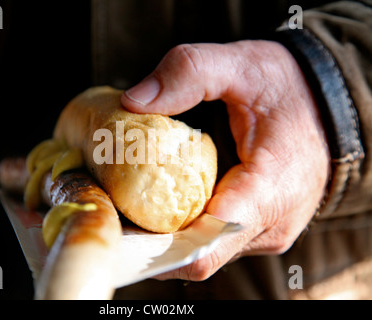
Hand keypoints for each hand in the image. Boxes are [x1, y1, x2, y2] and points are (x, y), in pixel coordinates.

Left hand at [121, 41, 329, 280]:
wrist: (327, 107)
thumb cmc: (286, 89)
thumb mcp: (240, 64)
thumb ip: (190, 73)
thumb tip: (133, 102)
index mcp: (272, 189)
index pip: (208, 240)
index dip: (158, 239)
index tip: (121, 213)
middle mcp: (271, 225)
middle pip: (196, 254)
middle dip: (150, 238)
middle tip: (113, 204)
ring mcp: (264, 234)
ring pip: (201, 253)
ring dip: (163, 236)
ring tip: (131, 202)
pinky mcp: (256, 232)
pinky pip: (211, 244)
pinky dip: (181, 231)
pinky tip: (160, 205)